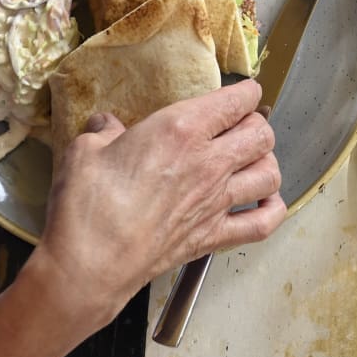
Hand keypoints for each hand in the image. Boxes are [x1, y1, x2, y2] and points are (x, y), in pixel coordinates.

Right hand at [23, 81, 285, 330]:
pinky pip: (262, 223)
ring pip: (269, 174)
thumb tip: (105, 125)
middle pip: (261, 134)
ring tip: (252, 160)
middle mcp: (209, 163)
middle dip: (256, 124)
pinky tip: (264, 202)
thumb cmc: (87, 205)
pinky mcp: (213, 237)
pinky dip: (272, 211)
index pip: (236, 100)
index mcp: (181, 129)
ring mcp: (216, 203)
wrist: (91, 264)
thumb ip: (103, 132)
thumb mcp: (85, 150)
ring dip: (266, 162)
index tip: (243, 92)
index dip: (245, 92)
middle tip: (238, 125)